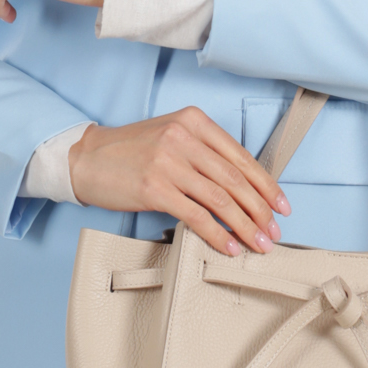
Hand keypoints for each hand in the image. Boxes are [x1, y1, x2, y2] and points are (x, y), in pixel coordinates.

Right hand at [68, 108, 291, 255]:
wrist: (86, 158)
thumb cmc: (131, 151)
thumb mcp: (172, 137)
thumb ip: (205, 153)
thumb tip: (243, 188)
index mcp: (194, 121)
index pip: (241, 157)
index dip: (266, 185)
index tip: (281, 206)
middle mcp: (184, 137)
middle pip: (235, 180)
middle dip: (261, 210)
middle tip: (274, 232)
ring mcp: (169, 162)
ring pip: (221, 199)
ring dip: (245, 226)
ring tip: (259, 243)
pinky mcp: (155, 187)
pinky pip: (197, 215)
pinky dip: (218, 234)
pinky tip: (229, 246)